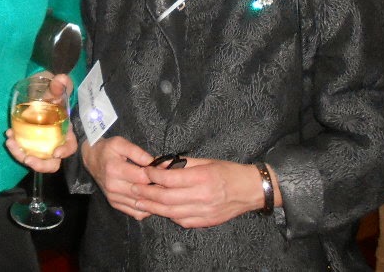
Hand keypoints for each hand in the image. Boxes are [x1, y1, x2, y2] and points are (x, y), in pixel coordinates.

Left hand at [4, 72, 75, 171]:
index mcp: (66, 131)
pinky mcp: (28, 141)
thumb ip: (60, 84)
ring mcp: (40, 143)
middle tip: (27, 158)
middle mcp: (54, 141)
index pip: (70, 146)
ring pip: (34, 158)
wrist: (39, 92)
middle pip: (51, 162)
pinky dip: (15, 145)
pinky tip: (9, 135)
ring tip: (10, 142)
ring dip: (21, 154)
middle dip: (39, 164)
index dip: (65, 151)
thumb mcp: (57, 87)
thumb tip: (60, 79)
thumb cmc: (52, 92)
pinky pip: (23, 148)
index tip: (56, 153)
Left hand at [5, 125, 76, 171]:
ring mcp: (33, 150)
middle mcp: (41, 158)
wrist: (61, 124)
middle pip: (29, 161)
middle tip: (10, 143)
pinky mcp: (27, 142)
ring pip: (21, 153)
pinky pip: (19, 143)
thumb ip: (68, 148)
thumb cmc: (67, 135)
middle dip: (18, 154)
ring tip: (9, 138)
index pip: (47, 167)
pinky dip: (13, 138)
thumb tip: (56, 154)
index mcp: (53, 160)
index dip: (38, 165)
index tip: (28, 159)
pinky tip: (10, 132)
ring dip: (13, 147)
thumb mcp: (72, 141)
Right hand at [81, 136, 155, 219]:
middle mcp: (113, 186)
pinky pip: (135, 213)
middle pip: (143, 193)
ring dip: (154, 200)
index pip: (142, 178)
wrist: (90, 159)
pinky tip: (151, 200)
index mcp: (114, 169)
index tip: (163, 170)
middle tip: (167, 182)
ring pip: (141, 205)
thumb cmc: (106, 149)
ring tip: (162, 191)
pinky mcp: (114, 204)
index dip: (156, 175)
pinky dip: (147, 209)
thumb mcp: (120, 143)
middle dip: (158, 188)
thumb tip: (154, 162)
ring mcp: (113, 197)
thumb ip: (138, 152)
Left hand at [131, 157, 272, 227]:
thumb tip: (162, 163)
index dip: (153, 175)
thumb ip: (183, 163)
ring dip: (152, 207)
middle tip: (133, 189)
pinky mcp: (206, 221)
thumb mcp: (206, 161)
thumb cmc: (228, 172)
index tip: (144, 171)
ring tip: (139, 202)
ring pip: (171, 212)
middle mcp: (201, 196)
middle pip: (166, 198)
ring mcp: (204, 211)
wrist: (250, 190)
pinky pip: (182, 221)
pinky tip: (159, 210)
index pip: (169, 178)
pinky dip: (168, 215)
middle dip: (146, 193)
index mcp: (201, 178)